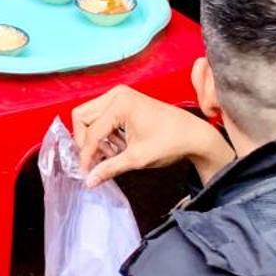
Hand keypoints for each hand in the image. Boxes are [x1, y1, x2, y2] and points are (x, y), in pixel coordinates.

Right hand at [72, 84, 229, 186]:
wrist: (193, 134)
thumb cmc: (170, 142)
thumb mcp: (137, 159)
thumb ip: (110, 168)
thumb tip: (89, 181)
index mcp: (120, 104)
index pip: (91, 132)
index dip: (86, 155)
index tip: (85, 173)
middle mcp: (116, 94)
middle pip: (82, 117)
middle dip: (86, 142)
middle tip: (96, 161)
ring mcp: (119, 95)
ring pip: (90, 116)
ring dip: (96, 138)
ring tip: (114, 155)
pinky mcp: (123, 101)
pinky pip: (101, 116)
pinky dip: (105, 133)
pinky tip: (119, 147)